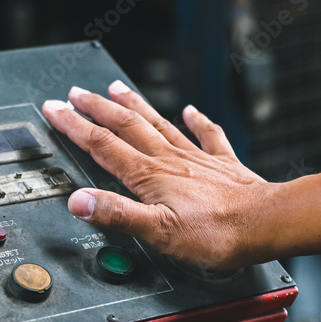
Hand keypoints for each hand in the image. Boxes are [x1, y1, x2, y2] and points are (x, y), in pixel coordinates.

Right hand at [41, 81, 276, 269]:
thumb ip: (115, 213)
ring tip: (116, 88)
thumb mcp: (156, 231)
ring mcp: (195, 159)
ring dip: (134, 105)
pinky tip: (191, 110)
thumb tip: (78, 201)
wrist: (265, 224)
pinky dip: (197, 121)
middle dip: (97, 108)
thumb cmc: (216, 233)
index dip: (75, 126)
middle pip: (125, 126)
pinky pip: (207, 136)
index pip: (102, 144)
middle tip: (76, 93)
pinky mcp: (222, 166)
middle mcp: (169, 159)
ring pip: (158, 124)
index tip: (55, 109)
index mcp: (149, 175)